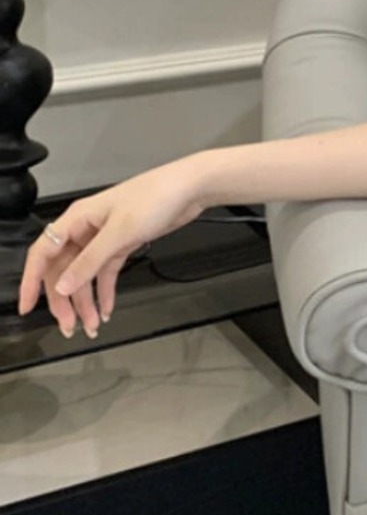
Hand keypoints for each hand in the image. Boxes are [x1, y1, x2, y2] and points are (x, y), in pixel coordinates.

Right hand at [16, 159, 211, 337]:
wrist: (189, 189)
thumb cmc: (156, 196)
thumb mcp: (119, 232)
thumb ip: (90, 261)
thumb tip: (63, 285)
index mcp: (77, 219)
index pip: (43, 253)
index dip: (32, 281)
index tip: (28, 305)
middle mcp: (86, 229)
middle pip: (64, 269)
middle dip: (64, 300)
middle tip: (70, 325)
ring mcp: (104, 238)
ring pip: (85, 275)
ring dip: (86, 301)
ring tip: (92, 325)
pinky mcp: (123, 244)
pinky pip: (106, 272)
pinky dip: (105, 292)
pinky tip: (107, 309)